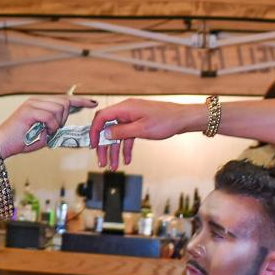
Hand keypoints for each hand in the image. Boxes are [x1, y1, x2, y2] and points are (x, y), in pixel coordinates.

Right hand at [0, 95, 96, 157]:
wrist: (2, 145)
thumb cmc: (21, 141)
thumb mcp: (44, 133)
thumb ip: (55, 126)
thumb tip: (67, 124)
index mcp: (40, 104)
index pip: (64, 99)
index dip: (80, 101)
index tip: (93, 103)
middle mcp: (36, 100)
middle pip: (64, 103)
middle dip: (64, 119)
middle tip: (52, 130)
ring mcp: (32, 104)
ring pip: (59, 109)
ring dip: (56, 124)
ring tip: (44, 132)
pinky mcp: (29, 110)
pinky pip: (50, 116)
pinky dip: (50, 127)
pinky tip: (42, 132)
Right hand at [90, 99, 205, 168]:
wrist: (183, 119)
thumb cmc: (166, 121)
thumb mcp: (141, 129)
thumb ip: (121, 132)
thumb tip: (105, 134)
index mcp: (125, 108)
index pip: (101, 118)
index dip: (94, 132)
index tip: (92, 145)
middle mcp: (126, 111)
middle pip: (108, 129)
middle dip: (104, 147)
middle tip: (102, 162)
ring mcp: (132, 117)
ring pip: (118, 135)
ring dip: (114, 151)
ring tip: (113, 166)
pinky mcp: (138, 123)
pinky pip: (128, 136)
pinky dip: (126, 148)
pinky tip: (126, 160)